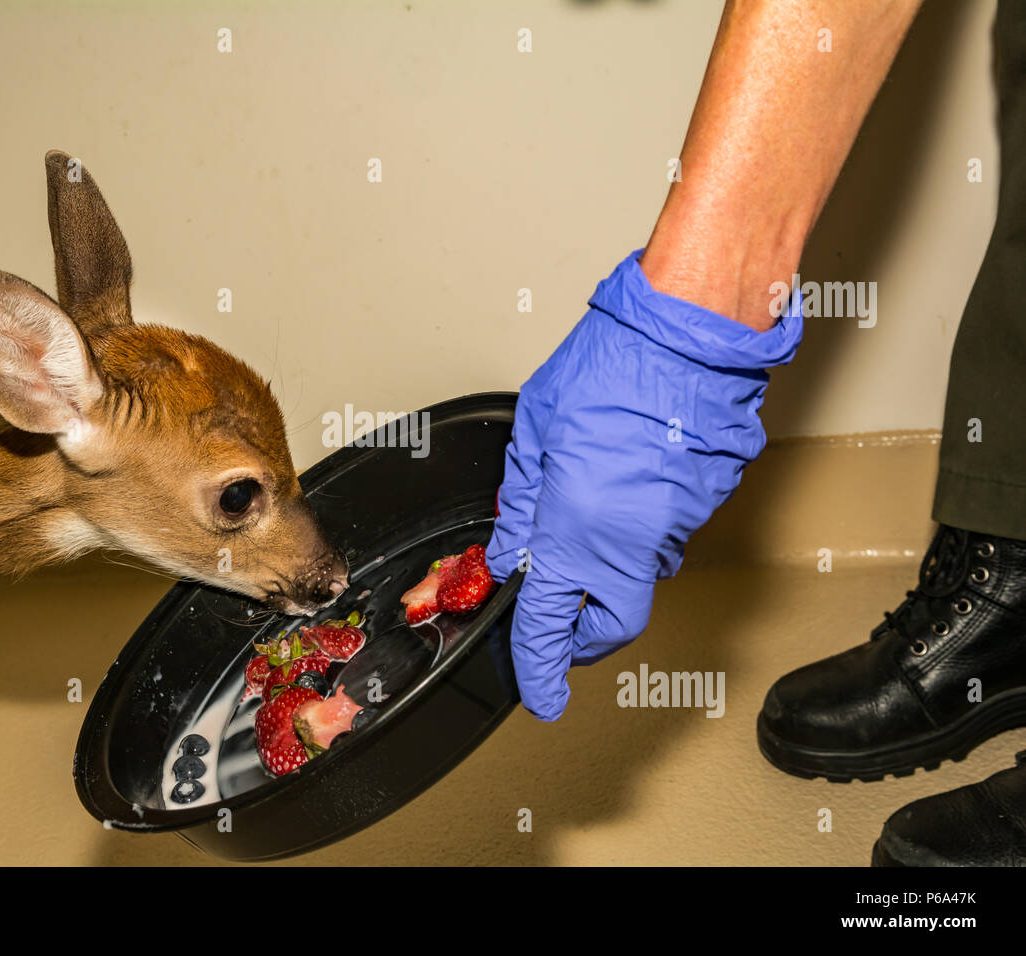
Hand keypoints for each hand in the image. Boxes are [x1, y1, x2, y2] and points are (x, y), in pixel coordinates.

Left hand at [487, 250, 802, 719]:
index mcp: (573, 532)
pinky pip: (665, 536)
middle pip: (609, 624)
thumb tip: (510, 545)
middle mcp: (629, 545)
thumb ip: (521, 503)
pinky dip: (640, 527)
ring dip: (608, 565)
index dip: (539, 669)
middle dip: (582, 636)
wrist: (688, 335)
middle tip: (560, 619)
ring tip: (588, 511)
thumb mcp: (534, 437)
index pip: (547, 624)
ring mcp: (675, 529)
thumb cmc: (609, 370)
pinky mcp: (705, 507)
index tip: (538, 696)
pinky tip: (625, 482)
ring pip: (638, 576)